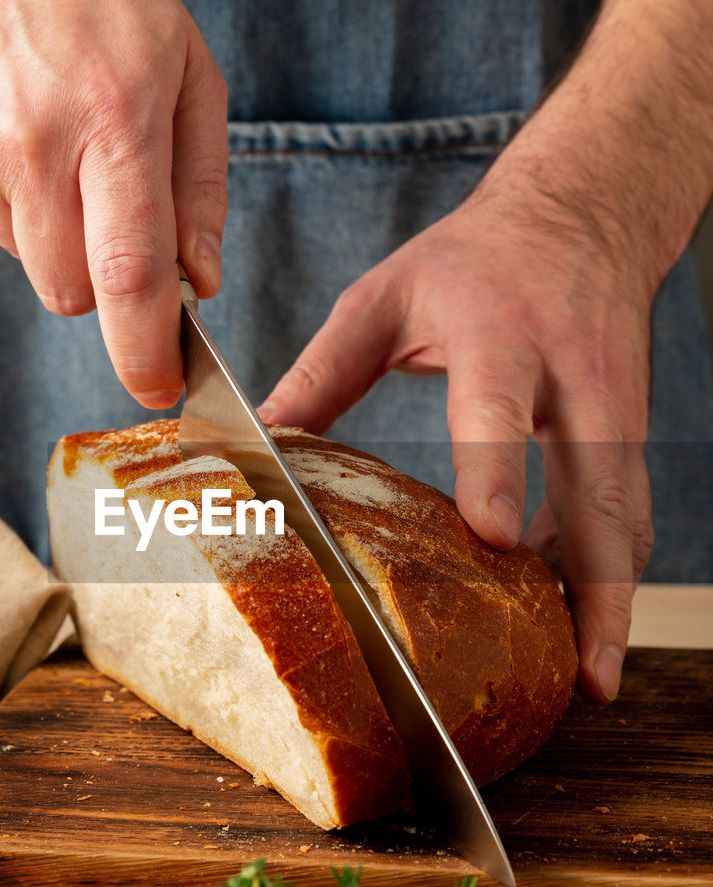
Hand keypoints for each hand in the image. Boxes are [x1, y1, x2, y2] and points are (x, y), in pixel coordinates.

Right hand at [0, 0, 226, 406]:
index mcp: (115, 117)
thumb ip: (201, 188)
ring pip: (31, 267)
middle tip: (109, 207)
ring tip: (57, 145)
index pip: (129, 272)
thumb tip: (199, 285)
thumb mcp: (188, 71)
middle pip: (71, 293)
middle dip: (100, 282)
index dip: (145, 349)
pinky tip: (17, 135)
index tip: (158, 390)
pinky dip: (14, 207)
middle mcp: (35, 143)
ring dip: (57, 237)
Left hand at [260, 170, 656, 703]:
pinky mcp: (629, 429)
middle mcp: (571, 373)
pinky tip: (584, 623)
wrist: (583, 211)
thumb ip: (324, 370)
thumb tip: (256, 440)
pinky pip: (626, 509)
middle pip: (598, 485)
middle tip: (584, 667)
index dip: (499, 470)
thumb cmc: (473, 256)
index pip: (499, 407)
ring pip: (627, 512)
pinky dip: (611, 569)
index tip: (493, 536)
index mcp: (500, 330)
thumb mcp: (386, 295)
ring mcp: (615, 404)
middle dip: (598, 579)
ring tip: (592, 675)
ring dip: (614, 595)